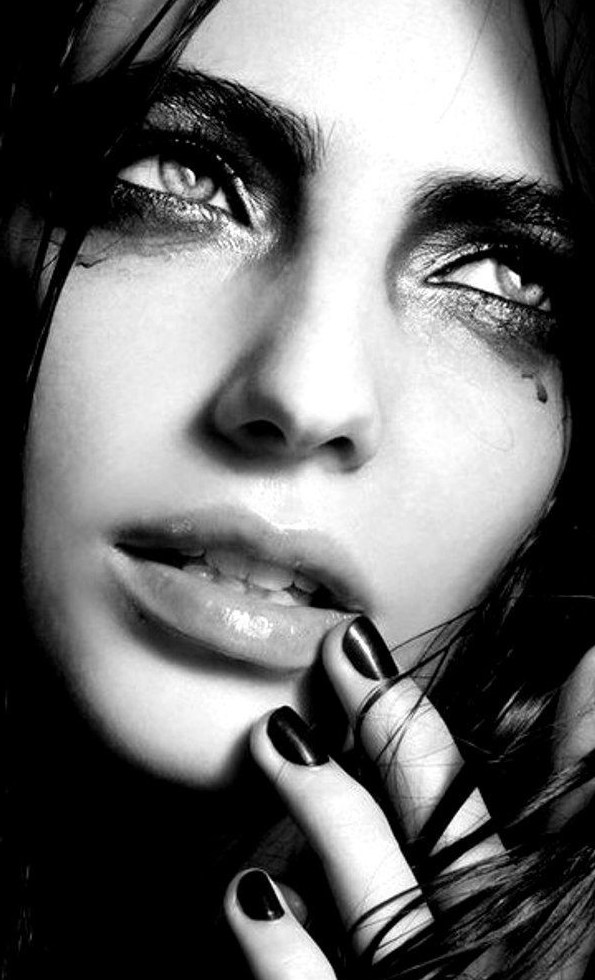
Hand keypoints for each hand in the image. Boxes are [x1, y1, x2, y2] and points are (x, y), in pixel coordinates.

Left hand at [224, 619, 594, 978]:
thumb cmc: (523, 978)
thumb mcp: (560, 931)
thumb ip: (572, 835)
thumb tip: (587, 693)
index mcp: (549, 939)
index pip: (563, 828)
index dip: (564, 735)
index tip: (551, 647)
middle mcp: (499, 971)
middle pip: (455, 839)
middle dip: (399, 737)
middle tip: (345, 649)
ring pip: (380, 905)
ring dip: (328, 814)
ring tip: (274, 734)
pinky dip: (281, 953)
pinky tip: (246, 891)